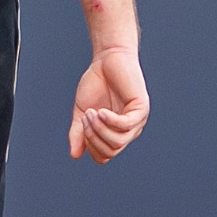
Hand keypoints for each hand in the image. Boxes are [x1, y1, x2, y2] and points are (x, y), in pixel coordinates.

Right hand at [69, 46, 148, 163]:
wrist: (107, 60)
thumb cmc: (96, 84)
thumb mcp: (82, 112)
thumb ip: (78, 133)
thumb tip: (75, 155)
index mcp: (115, 133)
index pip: (105, 155)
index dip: (89, 147)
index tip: (80, 126)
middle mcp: (129, 130)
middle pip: (111, 150)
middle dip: (92, 137)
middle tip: (85, 118)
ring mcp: (137, 120)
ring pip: (118, 141)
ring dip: (99, 129)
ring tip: (91, 112)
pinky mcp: (141, 108)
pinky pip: (126, 125)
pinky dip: (110, 121)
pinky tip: (100, 110)